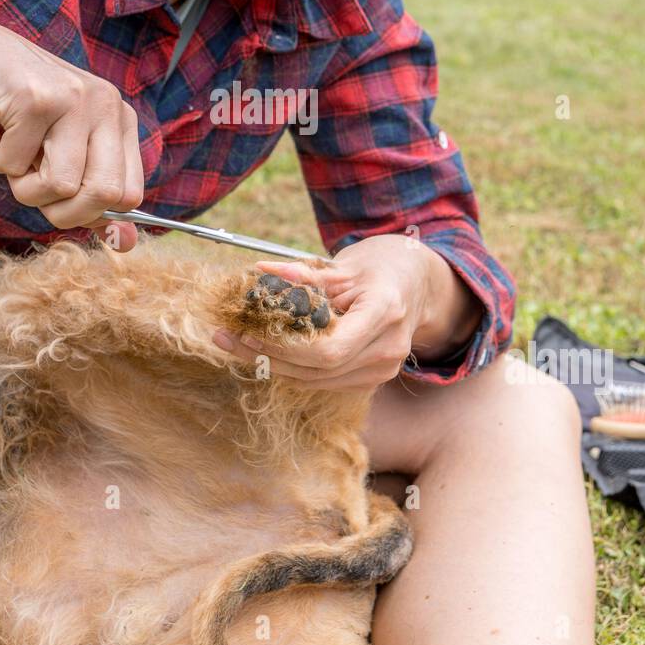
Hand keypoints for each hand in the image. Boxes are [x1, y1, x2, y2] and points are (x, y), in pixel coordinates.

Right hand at [0, 12, 143, 239]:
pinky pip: (13, 165)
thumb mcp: (61, 151)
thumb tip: (127, 244)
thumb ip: (92, 195)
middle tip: (32, 182)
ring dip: (21, 184)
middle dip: (59, 210)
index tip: (61, 200)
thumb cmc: (18, 112)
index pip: (130, 195)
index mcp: (119, 121)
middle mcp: (106, 107)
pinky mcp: (36, 99)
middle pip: (103, 196)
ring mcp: (74, 100)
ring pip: (59, 186)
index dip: (92, 213)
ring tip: (11, 149)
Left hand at [212, 234, 437, 392]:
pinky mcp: (375, 378)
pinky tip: (266, 352)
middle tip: (227, 338)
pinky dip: (295, 369)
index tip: (249, 331)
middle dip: (268, 356)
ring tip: (237, 344)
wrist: (416, 283)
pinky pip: (327, 380)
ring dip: (275, 366)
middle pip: (319, 369)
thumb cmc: (380, 266)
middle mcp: (388, 347)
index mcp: (385, 312)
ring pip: (318, 380)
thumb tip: (259, 272)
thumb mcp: (342, 264)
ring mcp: (385, 368)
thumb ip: (302, 275)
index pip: (329, 349)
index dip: (285, 348)